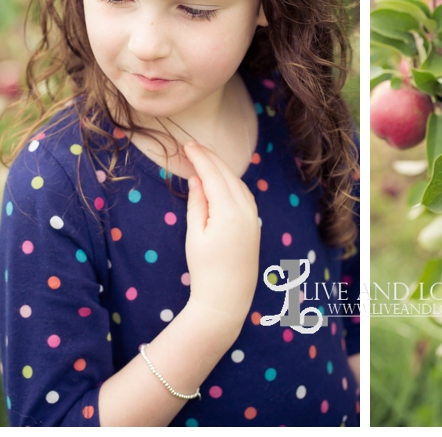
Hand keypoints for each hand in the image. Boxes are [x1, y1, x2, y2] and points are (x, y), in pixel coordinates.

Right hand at [183, 141, 260, 333]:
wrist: (227, 296)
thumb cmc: (205, 268)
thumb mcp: (195, 234)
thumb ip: (197, 203)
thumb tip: (198, 178)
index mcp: (228, 210)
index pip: (213, 174)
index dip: (200, 158)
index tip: (187, 145)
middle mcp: (245, 209)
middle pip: (227, 174)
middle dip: (210, 158)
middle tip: (192, 146)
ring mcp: (253, 216)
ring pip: (237, 182)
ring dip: (222, 168)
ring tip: (204, 158)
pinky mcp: (254, 223)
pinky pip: (244, 194)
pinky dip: (231, 181)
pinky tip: (220, 179)